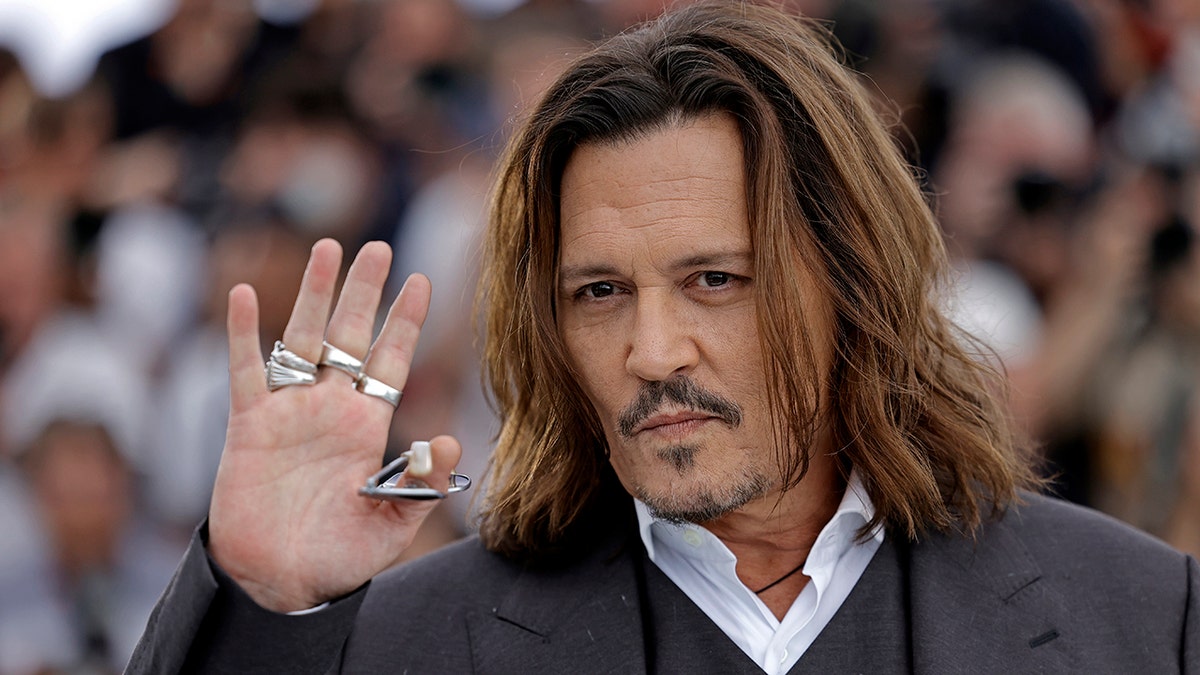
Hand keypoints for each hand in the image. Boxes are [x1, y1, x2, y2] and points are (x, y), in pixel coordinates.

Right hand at [208, 239, 462, 612]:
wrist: (279, 581)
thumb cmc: (338, 557)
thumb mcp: (391, 525)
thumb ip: (419, 485)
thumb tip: (448, 441)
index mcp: (368, 426)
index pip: (392, 361)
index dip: (405, 321)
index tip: (423, 280)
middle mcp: (331, 408)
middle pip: (351, 336)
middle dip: (364, 292)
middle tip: (379, 247)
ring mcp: (290, 412)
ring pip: (301, 338)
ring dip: (313, 294)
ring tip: (327, 248)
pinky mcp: (249, 426)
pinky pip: (245, 371)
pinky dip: (242, 333)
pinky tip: (242, 293)